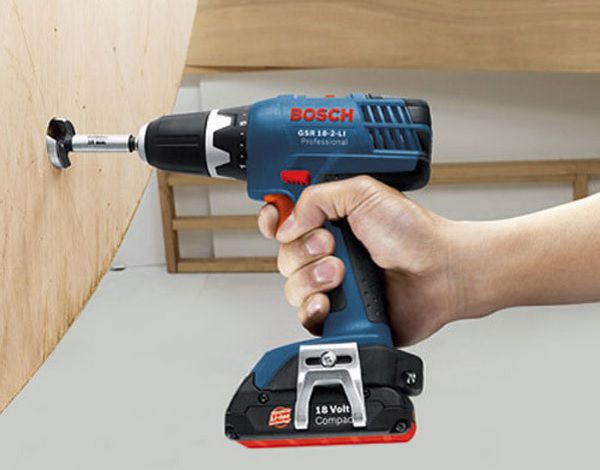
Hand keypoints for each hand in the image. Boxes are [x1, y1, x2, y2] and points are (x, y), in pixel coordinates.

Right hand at [258, 176, 480, 346]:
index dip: (273, 220)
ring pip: (292, 286)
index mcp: (330, 220)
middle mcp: (327, 252)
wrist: (440, 274)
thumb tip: (288, 219)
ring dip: (314, 278)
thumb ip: (319, 197)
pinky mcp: (338, 314)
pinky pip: (305, 316)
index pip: (284, 220)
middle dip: (303, 251)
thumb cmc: (415, 235)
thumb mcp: (365, 194)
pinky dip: (314, 309)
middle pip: (284, 254)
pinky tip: (331, 301)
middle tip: (332, 246)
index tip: (275, 221)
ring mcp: (331, 284)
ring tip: (342, 273)